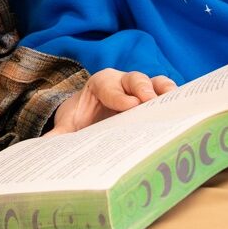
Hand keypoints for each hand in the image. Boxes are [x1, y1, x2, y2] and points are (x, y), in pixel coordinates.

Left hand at [50, 69, 176, 133]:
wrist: (92, 114)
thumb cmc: (83, 118)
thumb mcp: (69, 126)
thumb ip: (57, 136)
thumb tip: (39, 149)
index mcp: (99, 84)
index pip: (109, 86)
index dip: (118, 95)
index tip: (128, 106)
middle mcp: (122, 82)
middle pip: (134, 79)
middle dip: (142, 89)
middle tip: (149, 102)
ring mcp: (142, 89)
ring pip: (155, 82)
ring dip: (164, 90)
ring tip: (174, 100)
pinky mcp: (156, 99)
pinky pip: (168, 94)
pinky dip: (178, 98)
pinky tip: (188, 108)